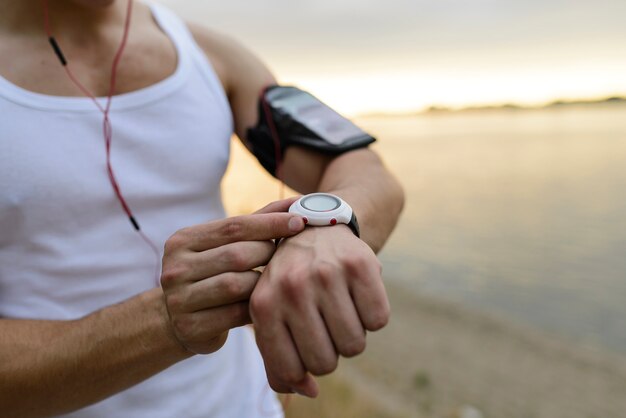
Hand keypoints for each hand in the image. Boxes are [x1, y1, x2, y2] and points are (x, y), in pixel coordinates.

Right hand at [160, 198, 304, 353]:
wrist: (178, 320)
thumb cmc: (212, 274)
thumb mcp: (225, 246)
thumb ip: (258, 222)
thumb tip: (297, 202)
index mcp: (183, 241)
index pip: (233, 226)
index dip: (270, 223)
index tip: (299, 221)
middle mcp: (175, 268)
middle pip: (237, 255)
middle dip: (269, 254)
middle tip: (290, 256)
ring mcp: (179, 299)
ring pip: (237, 285)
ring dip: (264, 282)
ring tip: (278, 279)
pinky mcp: (190, 327)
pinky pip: (236, 314)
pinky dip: (257, 306)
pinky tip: (268, 302)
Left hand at [249, 224, 389, 396]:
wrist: (315, 227)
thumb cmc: (290, 281)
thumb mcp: (271, 313)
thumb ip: (279, 359)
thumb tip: (308, 392)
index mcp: (264, 304)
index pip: (291, 370)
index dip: (304, 369)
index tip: (306, 347)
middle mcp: (292, 287)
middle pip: (325, 363)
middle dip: (330, 353)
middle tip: (325, 326)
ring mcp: (327, 274)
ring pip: (354, 345)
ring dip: (352, 334)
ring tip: (340, 309)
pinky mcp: (360, 264)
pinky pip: (378, 320)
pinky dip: (373, 315)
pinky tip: (358, 295)